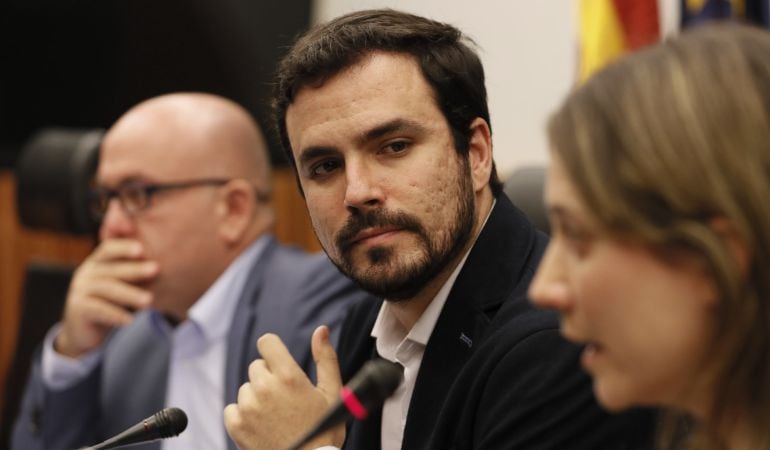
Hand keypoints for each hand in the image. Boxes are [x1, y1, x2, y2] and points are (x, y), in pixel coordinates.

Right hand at [56, 239, 157, 356]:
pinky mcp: (78, 309)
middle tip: (156, 269)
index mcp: (97, 262)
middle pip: (112, 269)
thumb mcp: (121, 284)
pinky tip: (130, 321)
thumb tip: (162, 264)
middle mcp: (87, 273)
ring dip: (130, 294)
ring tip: (149, 300)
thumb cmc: (110, 301)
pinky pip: (99, 310)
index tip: (142, 249)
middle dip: (135, 269)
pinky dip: (115, 314)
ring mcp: (80, 290)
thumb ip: (134, 271)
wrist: (84, 329)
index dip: (124, 248)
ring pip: (107, 289)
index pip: (108, 249)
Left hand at [224, 326, 344, 449]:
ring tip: (275, 416)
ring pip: (246, 388)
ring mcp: (248, 407)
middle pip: (257, 367)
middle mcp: (265, 388)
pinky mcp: (236, 425)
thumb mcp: (333, 393)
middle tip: (285, 400)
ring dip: (256, 397)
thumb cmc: (323, 432)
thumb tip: (321, 330)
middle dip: (269, 378)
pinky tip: (261, 426)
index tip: (279, 363)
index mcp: (289, 376)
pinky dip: (243, 415)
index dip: (273, 350)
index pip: (267, 342)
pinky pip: (232, 408)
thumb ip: (325, 358)